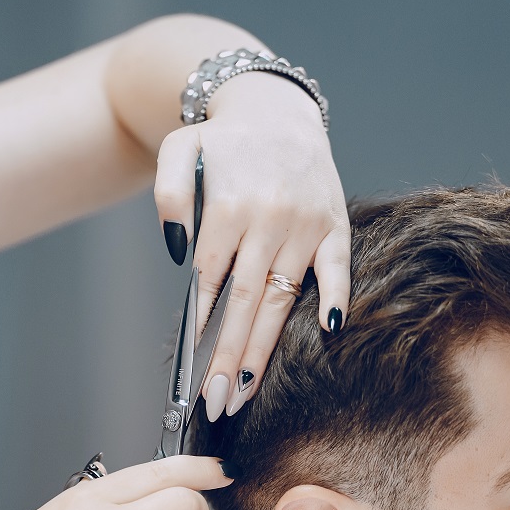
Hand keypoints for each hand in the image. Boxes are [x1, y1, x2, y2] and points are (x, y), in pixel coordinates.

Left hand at [155, 72, 350, 420]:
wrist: (275, 106)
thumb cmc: (222, 140)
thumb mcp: (179, 150)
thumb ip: (171, 194)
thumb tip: (176, 248)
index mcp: (229, 207)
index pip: (212, 283)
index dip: (203, 330)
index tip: (194, 373)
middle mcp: (269, 218)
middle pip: (246, 302)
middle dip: (231, 358)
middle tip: (218, 403)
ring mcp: (305, 223)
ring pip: (283, 296)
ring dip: (266, 346)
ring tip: (248, 388)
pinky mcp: (334, 222)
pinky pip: (338, 266)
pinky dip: (338, 296)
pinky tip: (331, 332)